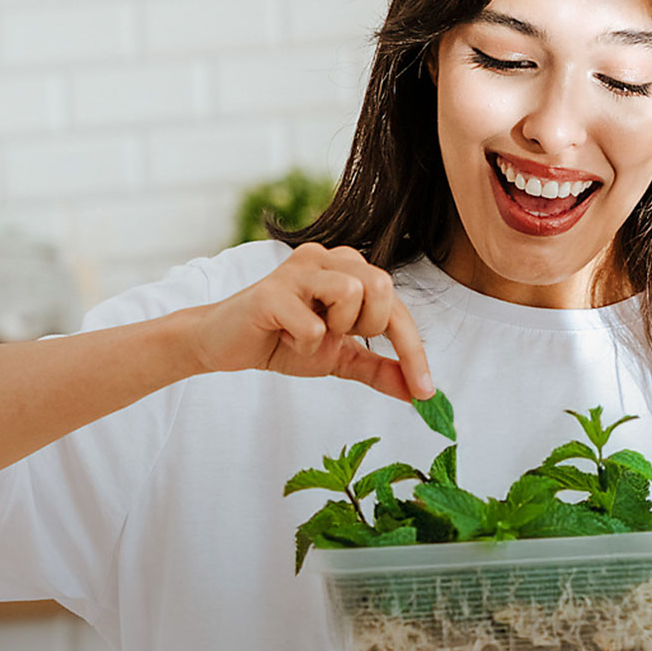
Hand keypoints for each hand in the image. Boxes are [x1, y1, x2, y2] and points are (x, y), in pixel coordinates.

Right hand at [184, 243, 434, 401]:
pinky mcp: (271, 291)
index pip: (396, 305)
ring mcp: (298, 269)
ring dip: (334, 330)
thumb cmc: (283, 340)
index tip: (426, 392)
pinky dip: (303, 344)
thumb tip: (418, 393)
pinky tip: (283, 336)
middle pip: (381, 285)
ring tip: (308, 333)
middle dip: (367, 326)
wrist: (225, 344)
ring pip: (352, 293)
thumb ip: (379, 369)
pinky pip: (313, 326)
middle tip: (337, 336)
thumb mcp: (339, 357)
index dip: (413, 350)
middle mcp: (327, 257)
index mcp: (348, 268)